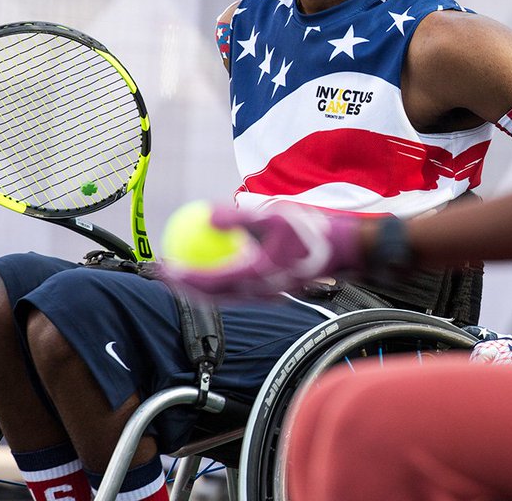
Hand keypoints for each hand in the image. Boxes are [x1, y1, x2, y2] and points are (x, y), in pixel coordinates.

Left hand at [160, 202, 364, 299]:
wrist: (348, 251)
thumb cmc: (317, 231)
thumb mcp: (277, 215)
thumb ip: (240, 216)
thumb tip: (206, 214)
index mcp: (258, 275)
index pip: (209, 282)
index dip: (182, 276)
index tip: (163, 265)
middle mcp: (260, 292)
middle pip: (212, 296)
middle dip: (184, 286)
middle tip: (164, 270)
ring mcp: (269, 295)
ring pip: (225, 297)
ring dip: (201, 287)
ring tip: (183, 271)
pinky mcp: (276, 291)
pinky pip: (240, 291)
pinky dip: (221, 283)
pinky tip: (216, 265)